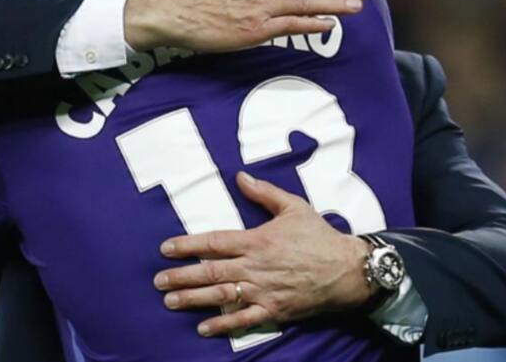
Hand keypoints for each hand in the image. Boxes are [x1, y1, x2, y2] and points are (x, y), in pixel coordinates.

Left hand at [153, 172, 374, 336]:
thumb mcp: (293, 206)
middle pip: (211, 272)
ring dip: (193, 299)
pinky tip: (203, 328)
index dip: (188, 245)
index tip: (166, 248)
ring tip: (170, 301)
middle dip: (182, 276)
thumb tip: (240, 177)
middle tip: (158, 280)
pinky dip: (223, 325)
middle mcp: (255, 266)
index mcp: (257, 239)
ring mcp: (264, 290)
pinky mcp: (274, 310)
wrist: (347, 268)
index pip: (214, 242)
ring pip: (222, 296)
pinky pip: (244, 320)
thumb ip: (263, 193)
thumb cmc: (319, 236)